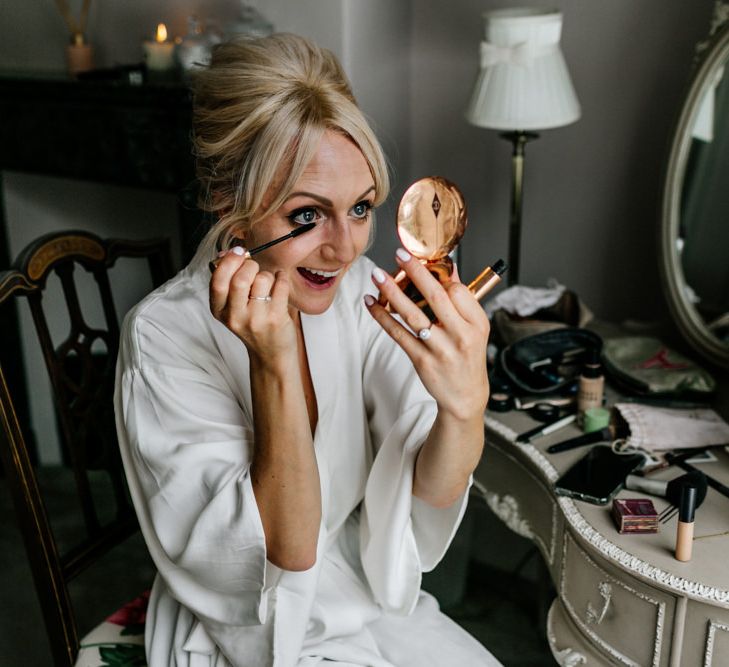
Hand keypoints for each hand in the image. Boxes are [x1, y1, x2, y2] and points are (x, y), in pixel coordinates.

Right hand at [209, 248, 296, 364]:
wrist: (271, 355)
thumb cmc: (253, 325)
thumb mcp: (233, 308)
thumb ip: (229, 281)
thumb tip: (229, 252)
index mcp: (219, 311)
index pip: (218, 281)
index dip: (228, 261)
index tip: (238, 252)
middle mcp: (235, 316)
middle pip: (241, 279)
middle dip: (250, 265)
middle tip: (255, 268)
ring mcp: (256, 318)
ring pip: (263, 279)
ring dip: (268, 275)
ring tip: (268, 285)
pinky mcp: (276, 318)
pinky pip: (281, 285)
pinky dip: (282, 278)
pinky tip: (280, 284)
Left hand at [365, 249, 490, 420]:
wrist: (465, 395)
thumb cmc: (468, 356)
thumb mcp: (475, 328)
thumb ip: (462, 299)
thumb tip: (448, 268)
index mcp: (477, 324)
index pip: (458, 292)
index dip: (440, 275)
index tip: (423, 260)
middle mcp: (461, 336)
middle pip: (436, 298)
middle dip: (416, 273)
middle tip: (400, 254)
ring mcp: (440, 350)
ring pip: (413, 315)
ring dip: (392, 293)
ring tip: (377, 275)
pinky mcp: (421, 361)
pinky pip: (398, 334)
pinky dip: (382, 317)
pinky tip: (371, 303)